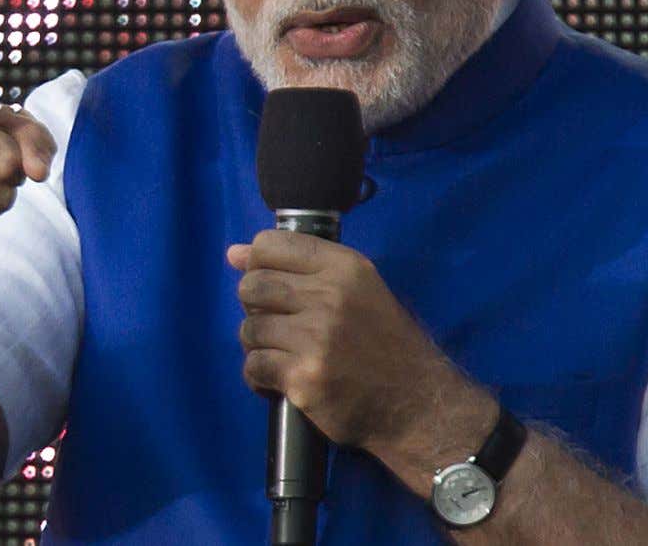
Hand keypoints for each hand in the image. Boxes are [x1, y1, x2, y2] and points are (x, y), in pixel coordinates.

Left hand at [226, 230, 463, 453]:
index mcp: (344, 267)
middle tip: (278, 326)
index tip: (267, 284)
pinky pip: (254, 366)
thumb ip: (301, 268)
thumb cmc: (384, 343)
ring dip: (258, 345)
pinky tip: (280, 380)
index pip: (271, 244)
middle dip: (254, 307)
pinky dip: (259, 377)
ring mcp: (315, 337)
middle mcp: (329, 296)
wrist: (414, 401)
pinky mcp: (303, 376)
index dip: (257, 263)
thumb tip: (233, 254)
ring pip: (249, 329)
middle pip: (252, 285)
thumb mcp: (359, 290)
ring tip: (282, 355)